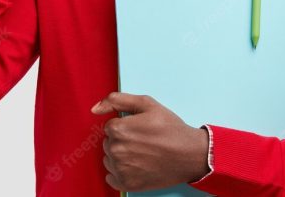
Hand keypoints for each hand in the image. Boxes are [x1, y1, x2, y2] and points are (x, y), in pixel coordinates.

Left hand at [91, 92, 209, 191]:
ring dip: (121, 156)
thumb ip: (117, 100)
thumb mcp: (147, 103)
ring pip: (110, 159)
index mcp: (119, 129)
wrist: (190, 154)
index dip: (126, 126)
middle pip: (109, 142)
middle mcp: (116, 150)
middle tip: (143, 141)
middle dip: (122, 140)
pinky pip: (111, 177)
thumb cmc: (170, 128)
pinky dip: (121, 172)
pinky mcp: (126, 184)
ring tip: (142, 154)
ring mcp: (120, 169)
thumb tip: (95, 108)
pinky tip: (137, 166)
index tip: (140, 129)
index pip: (110, 127)